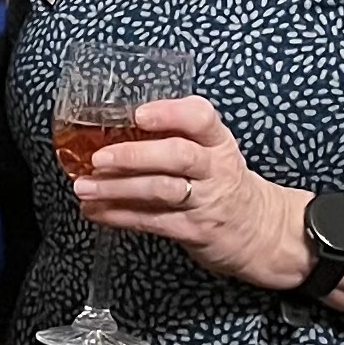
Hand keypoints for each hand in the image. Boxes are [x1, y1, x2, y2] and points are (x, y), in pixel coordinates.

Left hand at [73, 94, 309, 293]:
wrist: (258, 230)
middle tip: (99, 157)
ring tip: (85, 187)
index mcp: (218, 142)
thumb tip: (112, 132)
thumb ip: (176, 139)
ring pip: (160, 190)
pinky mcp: (193, 230)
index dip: (170, 114)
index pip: (201, 118)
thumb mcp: (212, 153)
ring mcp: (205, 201)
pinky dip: (118, 215)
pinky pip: (151, 221)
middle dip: (134, 155)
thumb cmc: (221, 184)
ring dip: (117, 188)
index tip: (139, 115)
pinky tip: (95, 210)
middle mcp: (215, 168)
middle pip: (178, 155)